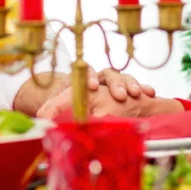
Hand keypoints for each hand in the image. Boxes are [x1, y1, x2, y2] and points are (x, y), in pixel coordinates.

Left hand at [36, 69, 177, 119]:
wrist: (83, 107)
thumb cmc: (72, 108)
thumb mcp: (61, 108)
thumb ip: (52, 110)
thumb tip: (41, 117)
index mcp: (82, 79)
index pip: (86, 72)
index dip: (89, 77)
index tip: (92, 87)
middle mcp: (99, 79)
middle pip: (108, 74)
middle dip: (115, 83)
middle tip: (120, 96)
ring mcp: (114, 83)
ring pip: (124, 78)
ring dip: (130, 84)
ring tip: (136, 94)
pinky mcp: (128, 90)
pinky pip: (137, 85)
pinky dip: (143, 88)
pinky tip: (149, 93)